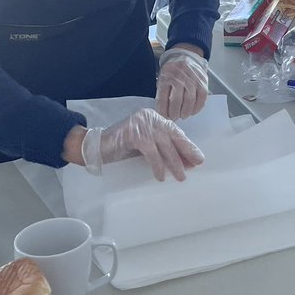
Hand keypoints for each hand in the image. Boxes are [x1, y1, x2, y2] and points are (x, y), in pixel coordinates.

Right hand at [81, 109, 203, 180]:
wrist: (97, 147)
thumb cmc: (122, 148)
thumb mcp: (146, 147)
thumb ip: (162, 150)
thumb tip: (185, 162)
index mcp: (155, 118)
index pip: (176, 132)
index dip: (187, 146)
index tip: (198, 159)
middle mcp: (151, 117)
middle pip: (173, 136)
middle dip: (185, 153)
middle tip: (194, 167)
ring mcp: (142, 124)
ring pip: (164, 144)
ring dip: (174, 162)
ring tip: (180, 176)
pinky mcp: (133, 133)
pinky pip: (150, 151)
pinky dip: (157, 165)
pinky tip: (161, 176)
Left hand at [156, 46, 208, 119]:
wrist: (186, 55)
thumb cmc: (173, 70)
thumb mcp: (163, 77)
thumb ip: (162, 92)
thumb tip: (163, 111)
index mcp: (166, 76)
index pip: (162, 98)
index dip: (163, 111)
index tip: (164, 117)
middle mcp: (179, 77)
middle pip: (176, 101)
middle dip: (174, 114)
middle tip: (174, 118)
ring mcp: (192, 79)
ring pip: (189, 101)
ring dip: (186, 112)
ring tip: (183, 116)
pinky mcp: (202, 81)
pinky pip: (201, 98)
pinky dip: (197, 107)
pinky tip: (193, 111)